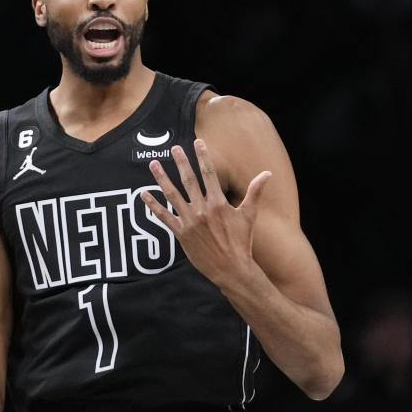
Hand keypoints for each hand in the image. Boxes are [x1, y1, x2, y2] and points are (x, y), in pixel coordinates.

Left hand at [140, 139, 270, 287]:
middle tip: (174, 148)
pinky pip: (163, 216)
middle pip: (188, 180)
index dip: (203, 157)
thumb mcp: (249, 215)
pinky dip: (153, 205)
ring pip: (172, 195)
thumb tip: (267, 173)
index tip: (198, 142)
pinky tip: (143, 194)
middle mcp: (202, 210)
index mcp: (218, 203)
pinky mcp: (180, 233)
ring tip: (153, 164)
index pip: (209, 174)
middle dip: (180, 162)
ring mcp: (189, 221)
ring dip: (161, 178)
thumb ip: (255, 192)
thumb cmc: (242, 242)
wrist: (231, 269)